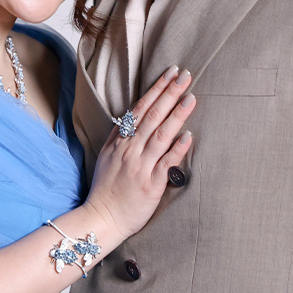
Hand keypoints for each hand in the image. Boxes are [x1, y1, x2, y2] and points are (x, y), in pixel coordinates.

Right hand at [85, 66, 194, 239]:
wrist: (101, 218)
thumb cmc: (106, 189)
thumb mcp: (107, 157)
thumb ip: (120, 138)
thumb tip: (133, 118)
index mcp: (119, 142)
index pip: (140, 109)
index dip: (157, 90)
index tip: (171, 73)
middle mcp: (130, 150)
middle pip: (152, 116)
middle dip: (170, 93)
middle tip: (186, 75)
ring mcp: (140, 167)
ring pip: (160, 135)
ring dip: (176, 115)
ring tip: (191, 98)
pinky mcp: (150, 185)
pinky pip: (166, 163)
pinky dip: (177, 149)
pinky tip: (188, 135)